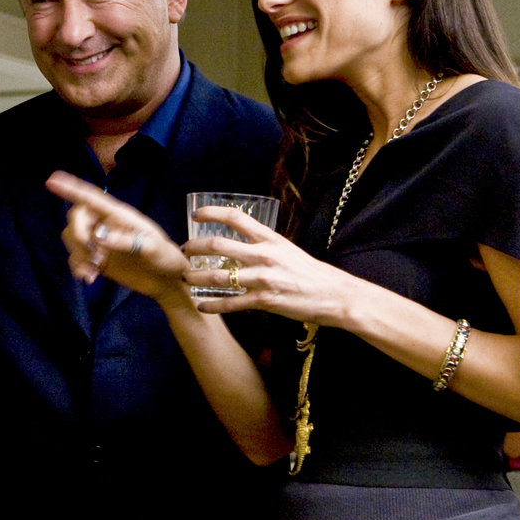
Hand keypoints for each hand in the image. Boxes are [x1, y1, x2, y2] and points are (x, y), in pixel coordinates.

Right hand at [45, 171, 189, 302]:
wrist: (167, 281)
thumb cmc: (165, 257)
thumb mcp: (152, 248)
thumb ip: (127, 242)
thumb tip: (99, 237)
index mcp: (119, 215)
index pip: (92, 198)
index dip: (71, 188)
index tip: (52, 180)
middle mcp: (106, 224)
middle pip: (76, 217)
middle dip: (76, 232)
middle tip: (89, 249)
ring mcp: (100, 242)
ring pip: (73, 238)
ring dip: (77, 254)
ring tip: (92, 270)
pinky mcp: (97, 259)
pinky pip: (77, 258)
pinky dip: (78, 267)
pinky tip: (90, 278)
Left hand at [181, 206, 356, 325]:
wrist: (335, 295)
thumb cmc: (311, 273)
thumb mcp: (287, 250)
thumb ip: (263, 246)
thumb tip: (241, 243)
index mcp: (270, 239)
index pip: (236, 218)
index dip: (212, 213)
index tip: (196, 215)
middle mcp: (264, 255)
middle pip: (218, 245)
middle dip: (195, 248)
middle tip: (184, 251)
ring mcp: (263, 278)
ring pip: (217, 277)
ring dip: (196, 278)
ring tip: (186, 279)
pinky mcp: (264, 300)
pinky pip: (231, 304)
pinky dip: (212, 306)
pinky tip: (201, 306)